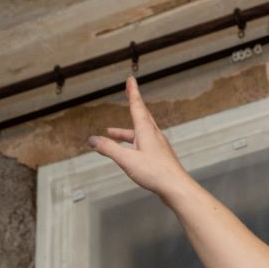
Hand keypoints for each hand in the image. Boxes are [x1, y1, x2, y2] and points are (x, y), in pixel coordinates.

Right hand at [87, 76, 193, 198]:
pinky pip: (144, 143)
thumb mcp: (126, 159)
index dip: (132, 92)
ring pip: (141, 131)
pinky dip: (132, 141)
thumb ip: (108, 148)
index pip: (137, 106)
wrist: (176, 187)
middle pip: (142, 115)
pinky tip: (128, 151)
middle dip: (133, 104)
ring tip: (112, 133)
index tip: (131, 80)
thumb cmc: (154, 172)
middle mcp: (154, 134)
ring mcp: (158, 145)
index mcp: (146, 130)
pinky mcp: (160, 156)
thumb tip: (92, 139)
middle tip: (128, 93)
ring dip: (126, 130)